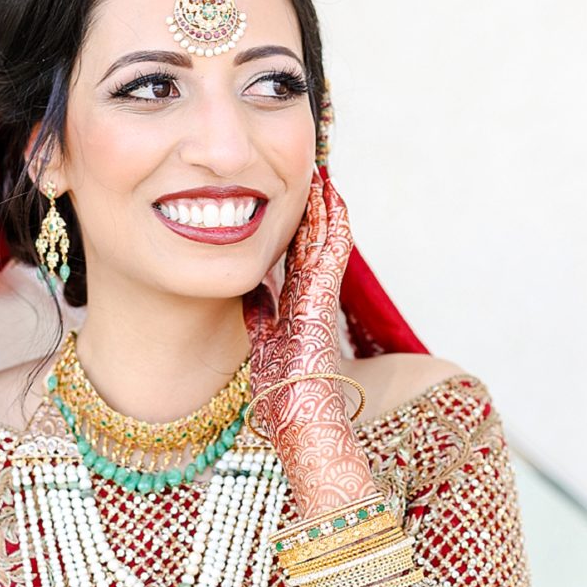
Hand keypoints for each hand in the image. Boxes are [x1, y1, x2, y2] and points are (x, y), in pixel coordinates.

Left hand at [242, 167, 352, 444]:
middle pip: (316, 243)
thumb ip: (259, 314)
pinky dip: (335, 220)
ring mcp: (322, 293)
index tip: (290, 204)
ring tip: (322, 176)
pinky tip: (332, 195)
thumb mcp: (262, 339)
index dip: (298, 230)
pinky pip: (334, 249)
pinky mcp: (325, 293)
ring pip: (328, 240)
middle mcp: (313, 296)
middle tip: (310, 177)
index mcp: (298, 306)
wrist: (296, 410)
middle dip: (314, 211)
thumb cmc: (281, 387)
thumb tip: (252, 291)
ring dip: (326, 208)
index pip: (299, 259)